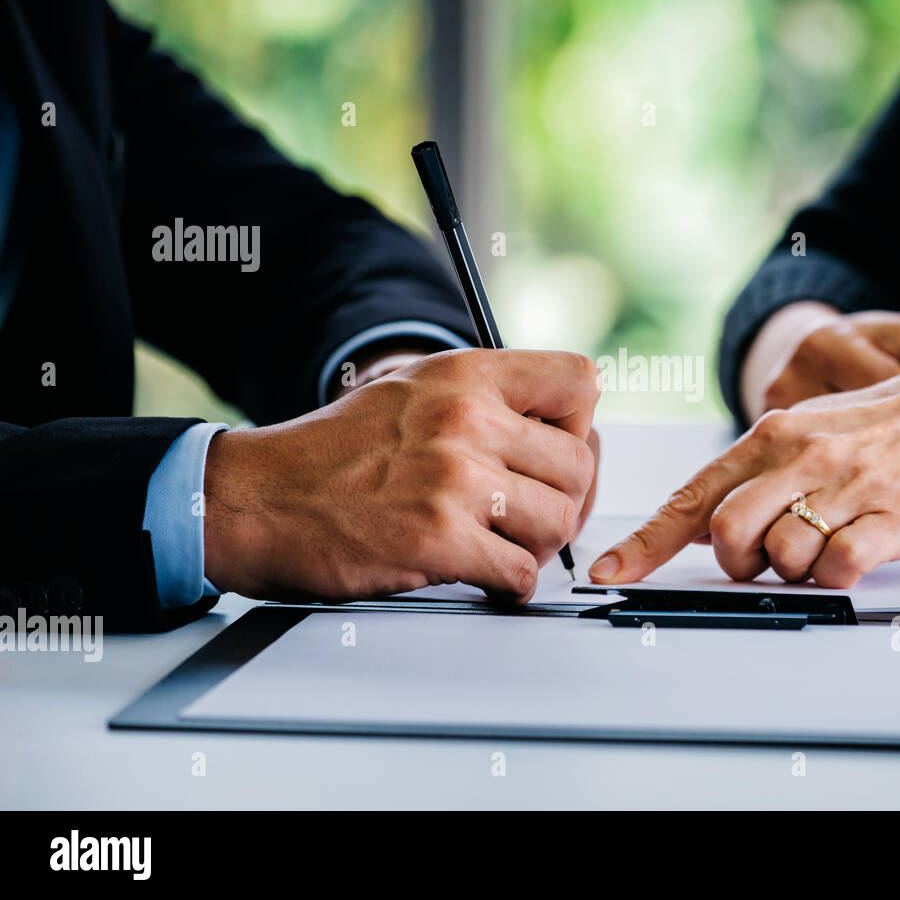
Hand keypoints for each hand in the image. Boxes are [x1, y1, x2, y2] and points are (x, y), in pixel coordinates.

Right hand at [204, 349, 600, 604]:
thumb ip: (484, 399)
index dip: (581, 424)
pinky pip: (520, 572)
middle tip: (530, 517)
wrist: (255, 498)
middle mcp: (466, 419)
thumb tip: (562, 429)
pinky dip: (510, 585)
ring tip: (501, 545)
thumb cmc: (333, 453)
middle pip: (579, 465)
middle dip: (564, 500)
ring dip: (536, 545)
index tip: (556, 452)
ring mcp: (453, 480)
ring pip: (558, 522)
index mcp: (464, 375)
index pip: (578, 381)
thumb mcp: (412, 391)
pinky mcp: (438, 540)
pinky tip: (484, 577)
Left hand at [590, 325, 899, 587]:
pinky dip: (837, 576)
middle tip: (770, 557)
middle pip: (729, 535)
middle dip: (739, 563)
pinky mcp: (894, 516)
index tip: (610, 574)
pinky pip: (839, 568)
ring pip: (782, 555)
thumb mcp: (809, 433)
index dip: (645, 543)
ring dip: (797, 568)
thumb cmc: (889, 424)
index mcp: (772, 437)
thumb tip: (702, 525)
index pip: (692, 497)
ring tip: (832, 541)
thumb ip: (754, 476)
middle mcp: (801, 457)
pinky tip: (857, 553)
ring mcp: (848, 486)